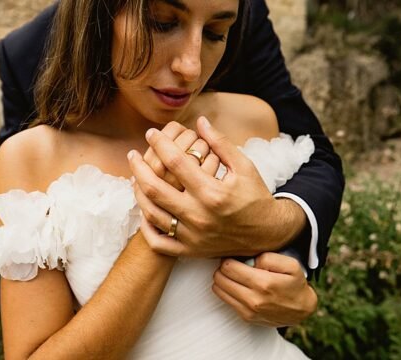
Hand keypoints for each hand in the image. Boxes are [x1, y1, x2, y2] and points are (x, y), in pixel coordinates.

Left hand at [127, 116, 302, 257]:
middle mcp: (199, 215)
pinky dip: (146, 227)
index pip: (176, 162)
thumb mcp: (243, 166)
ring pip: (152, 214)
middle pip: (155, 188)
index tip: (151, 133)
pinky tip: (144, 210)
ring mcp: (193, 236)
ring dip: (138, 193)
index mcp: (212, 192)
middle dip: (138, 168)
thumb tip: (200, 121)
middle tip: (132, 155)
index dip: (160, 144)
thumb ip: (220, 143)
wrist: (267, 233)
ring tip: (135, 178)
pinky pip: (159, 242)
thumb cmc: (255, 196)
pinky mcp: (190, 250)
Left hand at [212, 253, 316, 326]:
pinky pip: (225, 300)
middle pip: (220, 278)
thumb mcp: (291, 265)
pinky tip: (240, 286)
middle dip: (224, 268)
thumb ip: (269, 257)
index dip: (229, 259)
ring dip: (223, 280)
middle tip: (234, 265)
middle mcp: (253, 299)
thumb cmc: (295, 284)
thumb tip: (250, 260)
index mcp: (263, 283)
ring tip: (236, 275)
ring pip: (218, 289)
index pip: (228, 267)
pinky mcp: (246, 317)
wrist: (301, 310)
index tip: (236, 258)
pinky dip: (228, 291)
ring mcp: (248, 310)